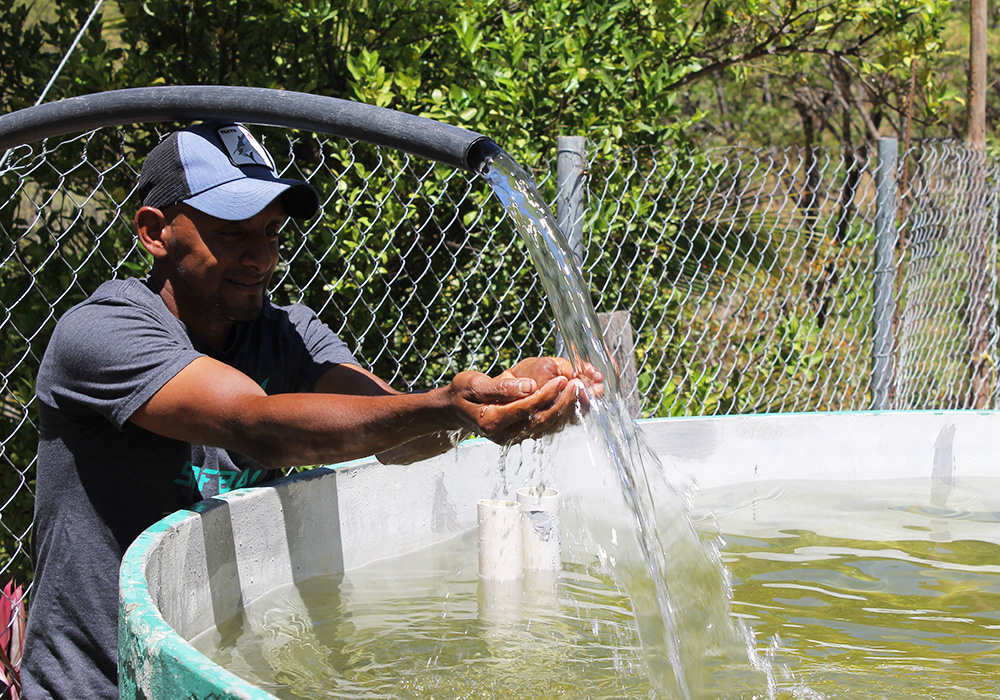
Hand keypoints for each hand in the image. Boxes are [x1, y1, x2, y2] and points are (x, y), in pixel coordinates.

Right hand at [448, 356, 603, 444]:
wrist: (453, 409)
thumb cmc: (461, 394)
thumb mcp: (474, 384)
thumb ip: (501, 388)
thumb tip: (528, 386)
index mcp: (491, 422)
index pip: (526, 409)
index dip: (546, 395)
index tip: (562, 380)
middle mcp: (504, 434)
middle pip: (540, 421)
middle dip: (562, 403)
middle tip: (579, 386)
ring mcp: (512, 437)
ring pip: (546, 426)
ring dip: (566, 410)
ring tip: (582, 393)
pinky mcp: (519, 434)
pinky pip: (544, 426)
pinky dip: (560, 415)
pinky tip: (572, 402)